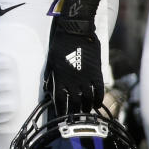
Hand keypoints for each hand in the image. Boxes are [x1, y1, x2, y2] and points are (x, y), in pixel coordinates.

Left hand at [44, 0, 103, 114]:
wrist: (75, 31)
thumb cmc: (59, 44)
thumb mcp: (51, 60)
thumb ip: (51, 75)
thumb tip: (49, 88)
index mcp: (59, 77)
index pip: (59, 99)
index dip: (60, 109)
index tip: (61, 116)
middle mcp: (73, 80)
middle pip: (74, 102)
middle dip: (74, 112)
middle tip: (74, 117)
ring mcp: (86, 78)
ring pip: (88, 99)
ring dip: (86, 107)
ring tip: (85, 111)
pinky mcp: (96, 73)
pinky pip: (99, 90)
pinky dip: (98, 99)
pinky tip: (96, 104)